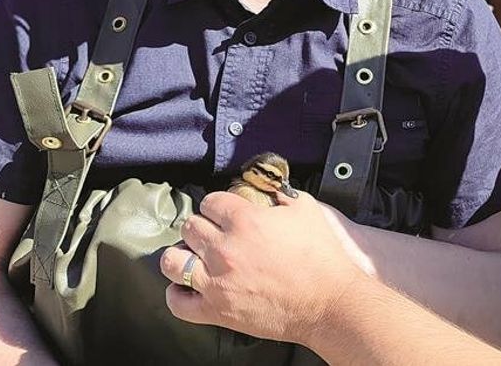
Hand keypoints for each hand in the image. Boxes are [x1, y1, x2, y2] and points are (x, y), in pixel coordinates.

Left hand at [160, 189, 364, 344]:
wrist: (328, 301)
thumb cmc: (321, 256)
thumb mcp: (306, 209)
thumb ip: (281, 194)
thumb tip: (269, 189)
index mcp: (246, 220)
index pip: (211, 201)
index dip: (218, 204)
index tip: (224, 211)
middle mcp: (225, 249)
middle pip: (190, 226)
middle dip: (201, 226)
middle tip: (212, 233)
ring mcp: (217, 281)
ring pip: (172, 261)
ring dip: (181, 254)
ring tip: (192, 256)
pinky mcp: (216, 310)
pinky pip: (177, 302)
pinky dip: (177, 293)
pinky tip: (187, 286)